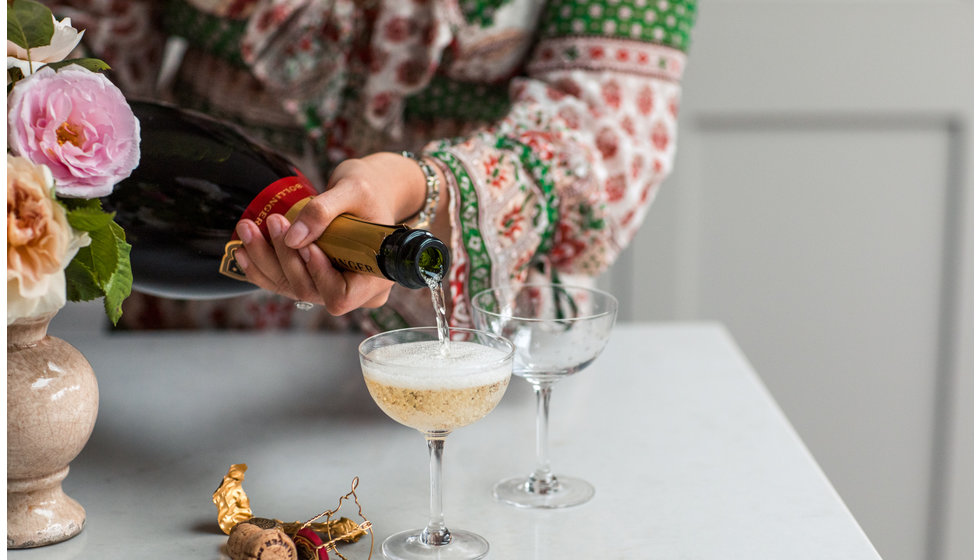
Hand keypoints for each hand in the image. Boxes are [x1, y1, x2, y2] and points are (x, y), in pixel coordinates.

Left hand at [232, 152, 440, 314]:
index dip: (320, 275)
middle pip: (309, 290)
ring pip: (290, 287)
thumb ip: (324, 211)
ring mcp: (329, 286)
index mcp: (374, 278)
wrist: (367, 192)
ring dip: (264, 260)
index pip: (342, 296)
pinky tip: (243, 249)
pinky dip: (260, 267)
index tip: (308, 247)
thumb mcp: (354, 191)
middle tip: (273, 221)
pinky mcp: (311, 277)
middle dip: (284, 259)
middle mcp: (352, 289)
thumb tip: (293, 238)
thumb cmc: (371, 191)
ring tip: (247, 228)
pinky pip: (282, 282)